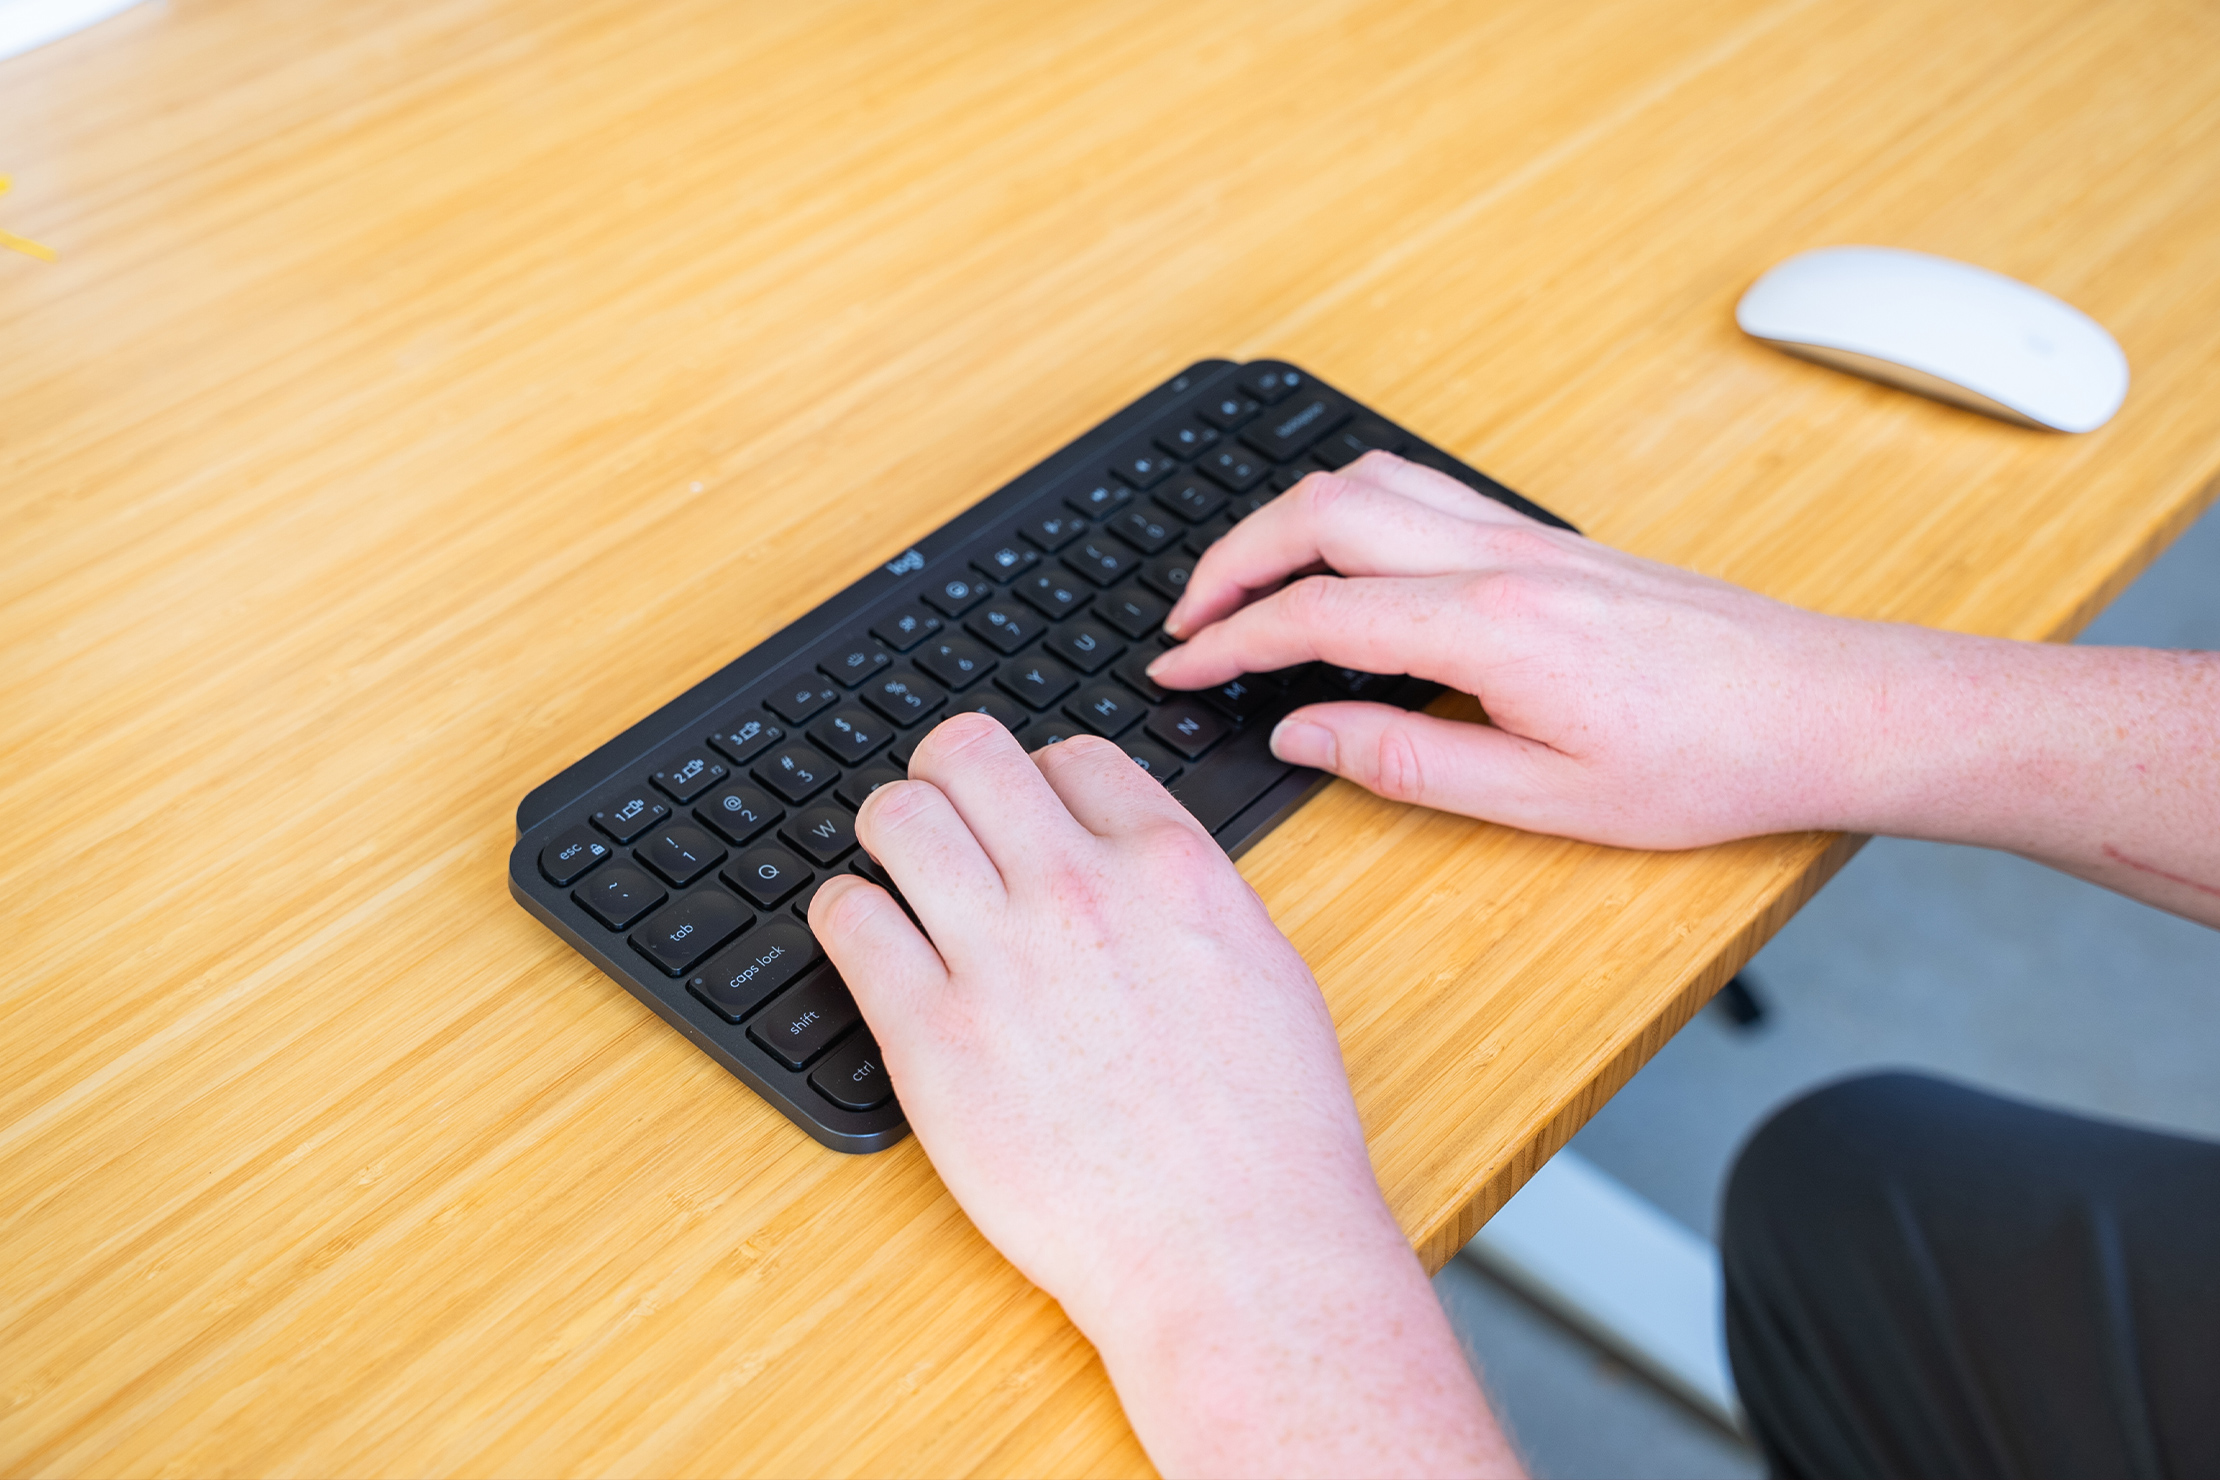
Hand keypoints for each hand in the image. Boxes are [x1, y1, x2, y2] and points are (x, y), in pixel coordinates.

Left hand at [809, 714, 1516, 1477]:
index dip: (1043, 784)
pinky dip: (847, 916)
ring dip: (891, 835)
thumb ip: (1186, 895)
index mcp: (1171, 868)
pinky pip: (849, 919)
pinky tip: (869, 942)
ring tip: (899, 877)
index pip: (1072, 757)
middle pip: (969, 753)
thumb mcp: (1265, 968)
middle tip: (947, 822)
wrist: (1233, 1253)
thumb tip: (1131, 858)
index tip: (1029, 821)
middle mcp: (1081, 892)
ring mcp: (1000, 960)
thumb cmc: (1269, 1136)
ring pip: (898, 815)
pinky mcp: (930, 1037)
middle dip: (949, 778)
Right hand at [1151, 451, 1901, 849]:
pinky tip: (1340, 560)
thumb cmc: (1705, 763)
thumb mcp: (1546, 799)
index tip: (1176, 668)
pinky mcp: (1548, 539)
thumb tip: (1302, 732)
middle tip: (1186, 617)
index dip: (1227, 641)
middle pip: (1322, 512)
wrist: (1821, 708)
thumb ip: (1407, 762)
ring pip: (1369, 481)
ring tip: (1243, 582)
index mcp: (1491, 628)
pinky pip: (1419, 490)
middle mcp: (1501, 559)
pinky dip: (1348, 510)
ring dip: (1287, 519)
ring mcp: (1526, 536)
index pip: (1315, 613)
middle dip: (1231, 557)